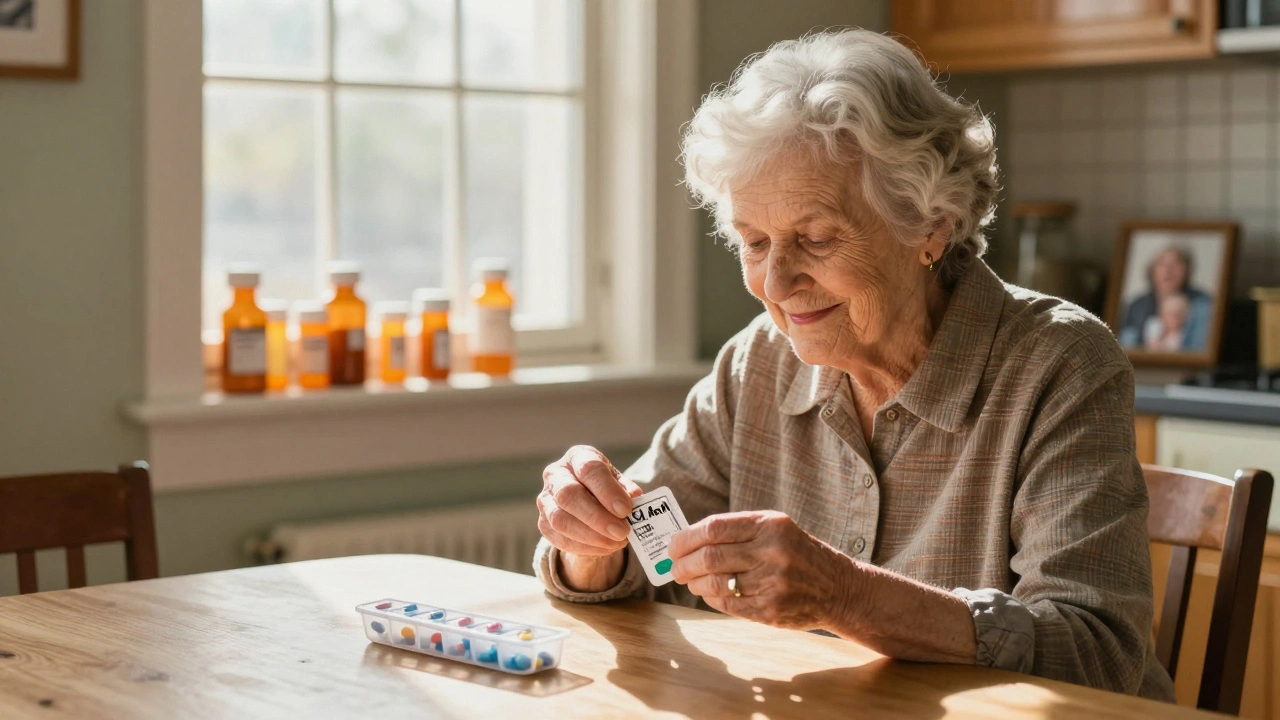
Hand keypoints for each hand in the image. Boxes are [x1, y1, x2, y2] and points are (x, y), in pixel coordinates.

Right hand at [537, 445, 641, 556]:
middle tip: (622, 532)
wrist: (587, 502)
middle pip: (568, 495)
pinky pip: (559, 539)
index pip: (589, 469)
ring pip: (560, 520)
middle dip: (597, 517)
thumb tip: (634, 499)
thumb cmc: (605, 487)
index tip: (626, 510)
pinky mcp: (543, 523)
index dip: (607, 490)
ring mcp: (545, 500)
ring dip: (591, 536)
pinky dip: (584, 547)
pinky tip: (604, 548)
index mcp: (577, 457)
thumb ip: (626, 490)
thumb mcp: (619, 483)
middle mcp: (555, 475)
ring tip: (616, 542)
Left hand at [668, 510, 857, 629]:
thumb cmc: (798, 554)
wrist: (838, 589)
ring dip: (695, 583)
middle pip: (710, 557)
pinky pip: (728, 604)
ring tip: (691, 581)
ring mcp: (773, 583)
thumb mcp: (777, 529)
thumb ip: (738, 530)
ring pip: (716, 583)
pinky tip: (709, 594)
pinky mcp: (771, 610)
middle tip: (675, 568)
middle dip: (684, 564)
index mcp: (771, 525)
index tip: (673, 546)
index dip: (686, 538)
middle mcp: (772, 552)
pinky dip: (711, 599)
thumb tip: (689, 541)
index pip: (714, 528)